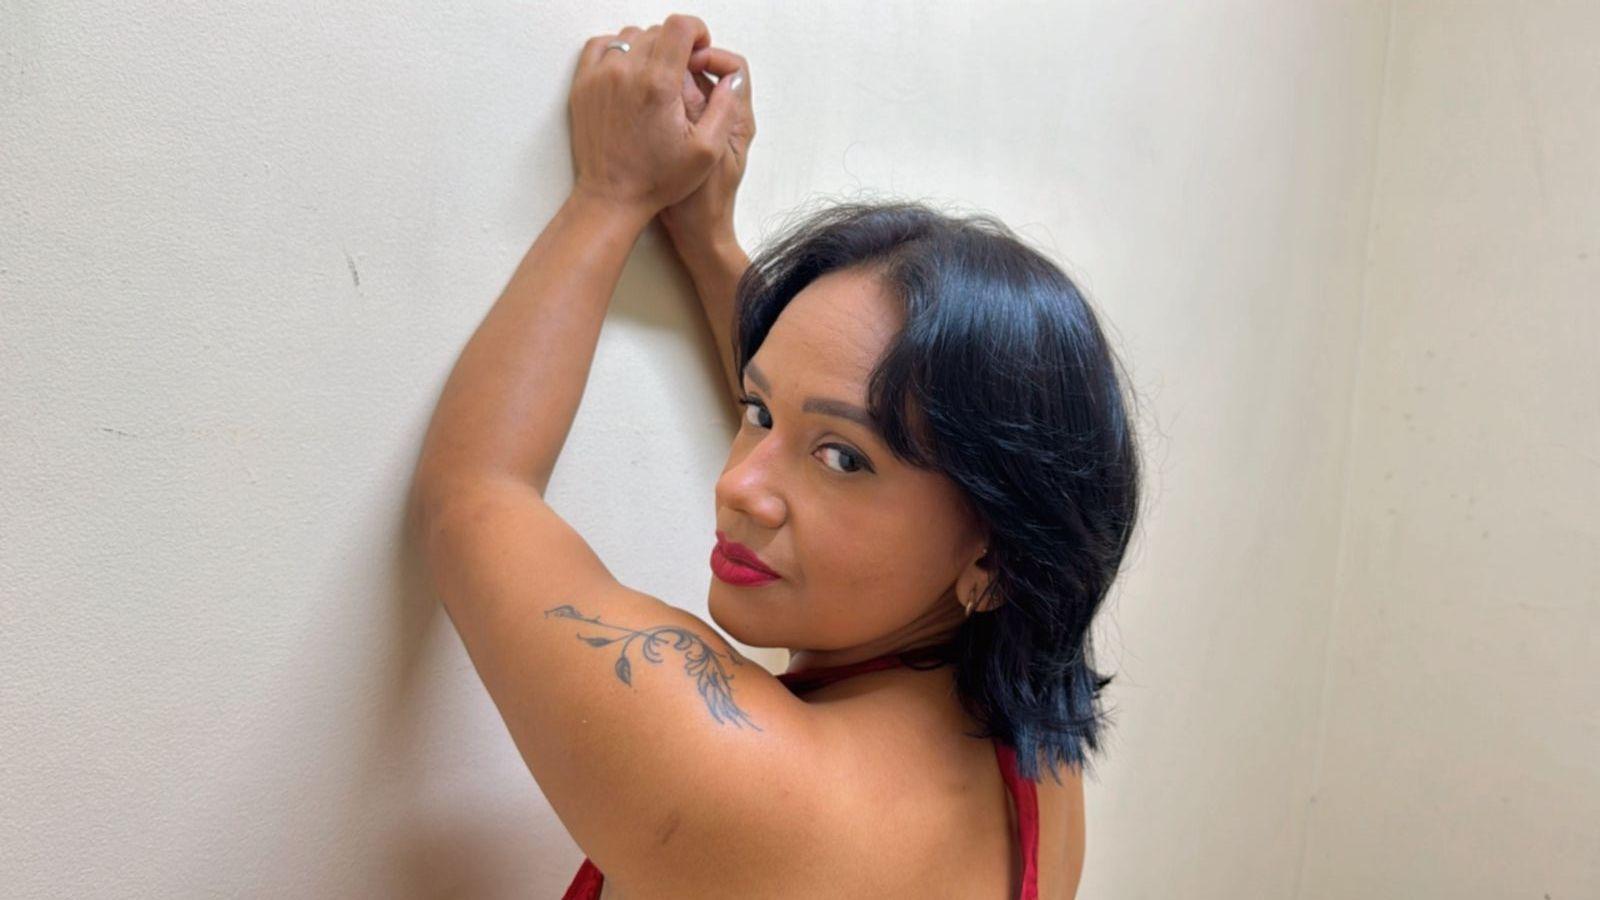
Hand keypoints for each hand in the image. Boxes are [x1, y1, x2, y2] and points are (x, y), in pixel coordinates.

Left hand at [568, 15, 743, 219]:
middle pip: (657, 31)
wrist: (611, 198)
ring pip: (630, 37)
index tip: (699, 49)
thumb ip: (726, 108)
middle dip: (675, 45)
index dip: (697, 31)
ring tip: (656, 77)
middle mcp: (626, 73)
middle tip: (681, 73)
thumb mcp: (707, 151)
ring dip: (648, 49)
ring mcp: (600, 77)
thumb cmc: (656, 180)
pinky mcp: (583, 85)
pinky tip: (630, 73)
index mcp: (659, 85)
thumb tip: (732, 77)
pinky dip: (618, 51)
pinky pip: (601, 46)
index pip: (680, 26)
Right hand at [658, 46, 754, 253]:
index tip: (683, 60)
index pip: (734, 68)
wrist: (696, 236)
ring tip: (648, 84)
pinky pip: (680, 106)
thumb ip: (692, 109)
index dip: (709, 55)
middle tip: (659, 68)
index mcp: (738, 121)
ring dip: (672, 81)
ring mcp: (709, 128)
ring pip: (693, 88)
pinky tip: (644, 104)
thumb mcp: (697, 151)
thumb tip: (684, 69)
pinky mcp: (691, 137)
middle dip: (686, 64)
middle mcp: (728, 120)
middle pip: (711, 73)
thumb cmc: (701, 204)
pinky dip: (665, 98)